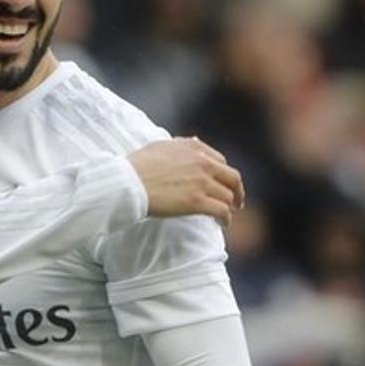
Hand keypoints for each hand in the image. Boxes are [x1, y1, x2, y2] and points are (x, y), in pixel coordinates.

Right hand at [126, 137, 244, 225]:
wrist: (128, 182)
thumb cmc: (137, 165)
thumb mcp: (161, 145)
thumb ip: (181, 144)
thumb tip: (195, 141)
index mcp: (194, 147)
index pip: (220, 161)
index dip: (224, 174)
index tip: (222, 183)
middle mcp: (202, 162)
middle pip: (232, 178)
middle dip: (237, 191)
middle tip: (236, 201)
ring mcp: (202, 182)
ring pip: (228, 196)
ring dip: (229, 207)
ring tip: (226, 216)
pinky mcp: (197, 202)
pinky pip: (221, 211)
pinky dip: (225, 219)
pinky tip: (222, 224)